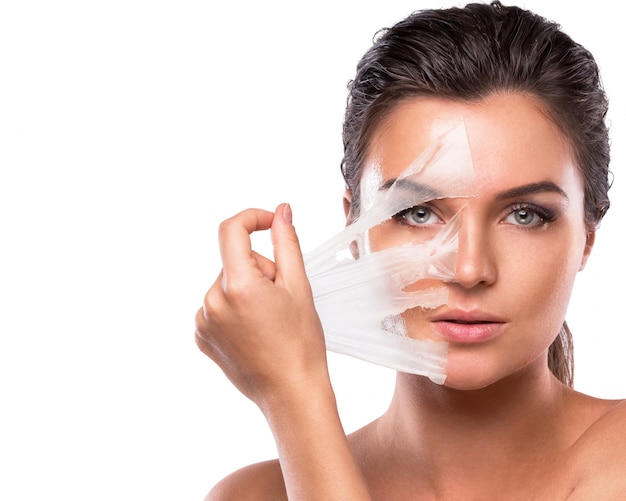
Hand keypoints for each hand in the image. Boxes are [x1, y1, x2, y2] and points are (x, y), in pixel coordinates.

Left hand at [195, 204, 327, 410]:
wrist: (291, 393)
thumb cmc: (301, 343)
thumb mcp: (299, 286)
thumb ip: (286, 243)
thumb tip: (281, 211)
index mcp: (238, 286)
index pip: (231, 230)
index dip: (253, 218)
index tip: (271, 225)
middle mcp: (212, 301)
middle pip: (235, 260)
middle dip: (260, 268)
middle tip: (283, 296)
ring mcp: (203, 320)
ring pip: (227, 282)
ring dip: (247, 288)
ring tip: (269, 319)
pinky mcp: (201, 335)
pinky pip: (217, 304)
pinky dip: (235, 307)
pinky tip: (255, 330)